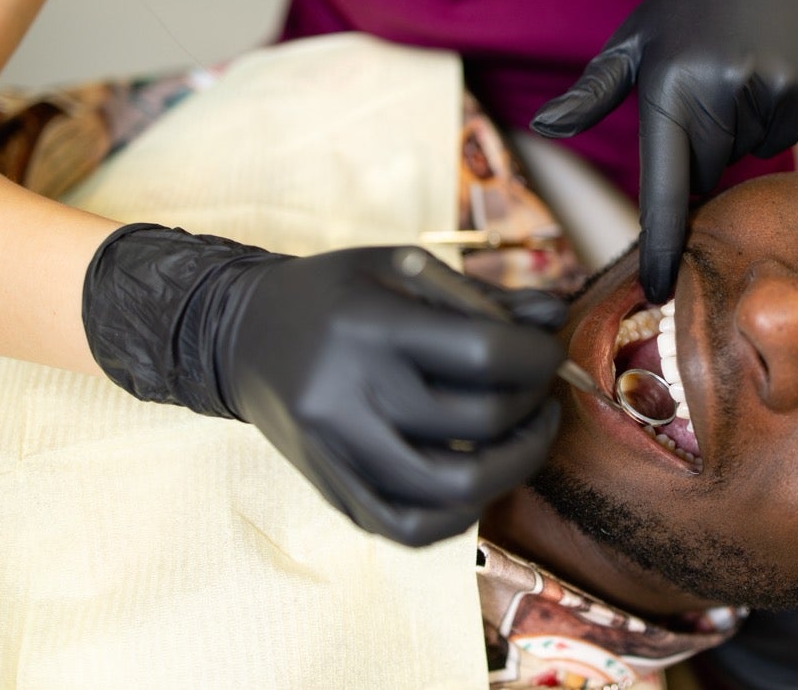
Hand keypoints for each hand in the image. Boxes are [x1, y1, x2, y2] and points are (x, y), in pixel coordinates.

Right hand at [83, 226, 565, 546]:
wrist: (243, 335)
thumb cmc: (335, 293)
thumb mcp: (401, 269)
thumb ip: (481, 296)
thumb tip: (554, 314)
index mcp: (369, 327)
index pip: (483, 354)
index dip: (536, 356)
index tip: (547, 351)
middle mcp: (349, 394)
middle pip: (479, 420)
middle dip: (534, 404)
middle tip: (542, 388)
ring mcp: (337, 451)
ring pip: (453, 487)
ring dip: (515, 466)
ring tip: (528, 436)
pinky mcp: (332, 489)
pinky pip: (410, 527)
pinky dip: (461, 513)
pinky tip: (482, 480)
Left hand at [532, 0, 797, 301]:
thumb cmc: (687, 8)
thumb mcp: (633, 41)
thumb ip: (591, 93)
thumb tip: (544, 125)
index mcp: (669, 87)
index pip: (664, 185)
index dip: (662, 243)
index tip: (658, 289)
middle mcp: (721, 90)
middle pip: (708, 172)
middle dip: (701, 147)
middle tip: (704, 88)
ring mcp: (772, 88)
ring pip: (748, 154)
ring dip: (738, 129)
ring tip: (737, 71)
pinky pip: (786, 136)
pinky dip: (774, 117)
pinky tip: (768, 70)